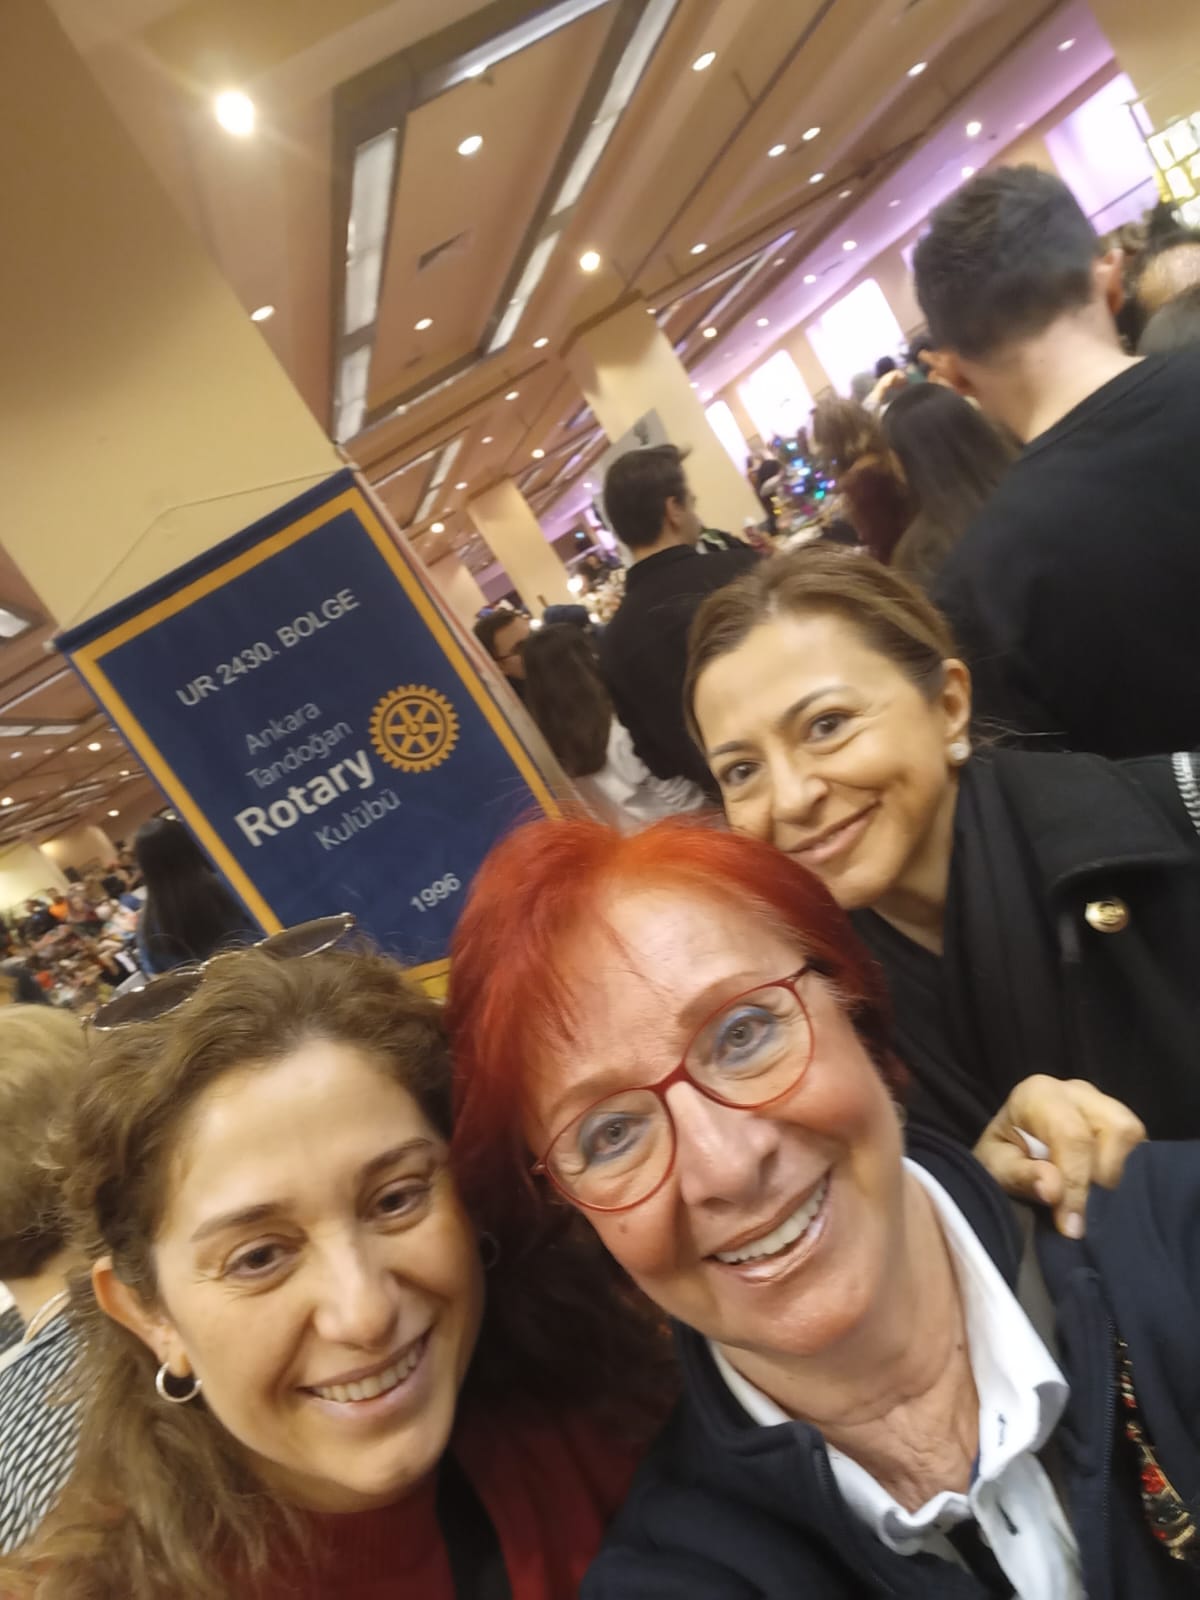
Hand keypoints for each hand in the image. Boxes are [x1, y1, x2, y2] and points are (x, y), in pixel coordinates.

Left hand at [973, 1075, 1145, 1237]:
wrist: (1009, 1147)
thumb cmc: (1001, 1155)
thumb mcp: (995, 1168)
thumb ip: (1021, 1177)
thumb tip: (1053, 1189)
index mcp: (1039, 1094)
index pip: (1072, 1136)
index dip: (1076, 1185)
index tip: (1071, 1226)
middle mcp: (1076, 1091)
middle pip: (1115, 1129)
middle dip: (1102, 1178)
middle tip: (1082, 1211)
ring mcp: (1103, 1103)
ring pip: (1133, 1135)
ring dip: (1119, 1174)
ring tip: (1092, 1198)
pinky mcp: (1119, 1122)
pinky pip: (1140, 1146)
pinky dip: (1128, 1172)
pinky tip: (1106, 1193)